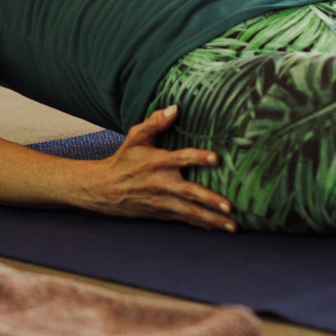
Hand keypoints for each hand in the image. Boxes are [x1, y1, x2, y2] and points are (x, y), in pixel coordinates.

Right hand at [78, 106, 235, 231]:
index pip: (180, 158)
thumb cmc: (124, 159)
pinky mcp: (161, 213)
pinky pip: (184, 220)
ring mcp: (161, 201)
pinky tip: (217, 228)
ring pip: (189, 212)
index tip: (216, 158)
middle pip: (189, 192)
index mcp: (157, 162)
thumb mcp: (135, 137)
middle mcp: (161, 183)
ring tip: (232, 226)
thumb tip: (176, 108)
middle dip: (210, 200)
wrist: (103, 189)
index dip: (198, 158)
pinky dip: (201, 224)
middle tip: (229, 206)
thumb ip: (155, 122)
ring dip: (211, 219)